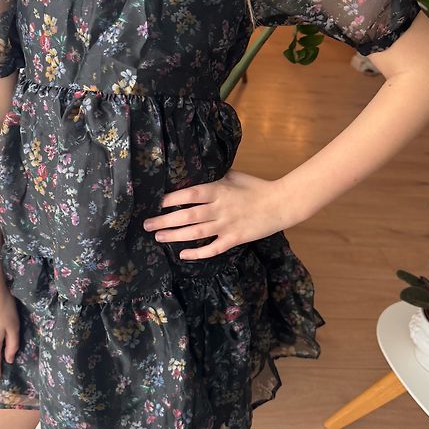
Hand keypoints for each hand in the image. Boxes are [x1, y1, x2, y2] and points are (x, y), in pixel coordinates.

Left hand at [143, 169, 300, 259]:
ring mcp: (226, 225)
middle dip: (164, 220)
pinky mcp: (234, 239)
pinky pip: (212, 249)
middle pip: (187, 216)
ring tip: (158, 236)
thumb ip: (214, 177)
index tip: (156, 202)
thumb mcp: (233, 175)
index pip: (189, 194)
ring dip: (174, 236)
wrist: (280, 204)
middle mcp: (219, 208)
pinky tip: (182, 255)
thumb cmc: (256, 187)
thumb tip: (194, 173)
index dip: (171, 199)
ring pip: (195, 233)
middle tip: (147, 224)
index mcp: (218, 190)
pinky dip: (197, 253)